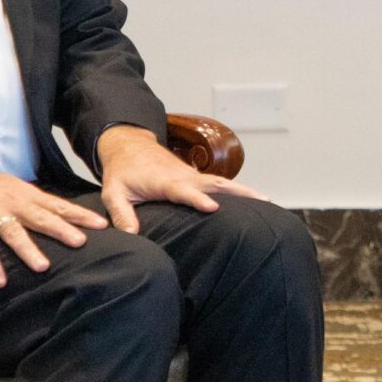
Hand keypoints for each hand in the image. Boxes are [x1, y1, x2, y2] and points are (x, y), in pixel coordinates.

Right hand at [0, 154, 107, 287]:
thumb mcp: (14, 189)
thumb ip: (35, 204)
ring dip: (28, 249)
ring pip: (13, 232)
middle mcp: (12, 203)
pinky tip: (0, 281)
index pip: (58, 205)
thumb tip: (63, 217)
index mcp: (26, 194)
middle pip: (41, 217)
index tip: (102, 225)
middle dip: (62, 229)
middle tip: (81, 242)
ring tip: (43, 266)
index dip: (79, 215)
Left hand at [95, 123, 267, 233]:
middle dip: (238, 192)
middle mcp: (183, 176)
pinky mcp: (196, 177)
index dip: (197, 199)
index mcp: (164, 181)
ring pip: (222, 182)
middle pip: (215, 183)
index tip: (213, 208)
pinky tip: (253, 200)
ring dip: (244, 190)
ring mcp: (192, 175)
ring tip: (268, 201)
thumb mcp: (113, 192)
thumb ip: (121, 214)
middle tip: (262, 200)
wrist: (129, 145)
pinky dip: (237, 190)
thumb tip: (131, 236)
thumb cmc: (122, 171)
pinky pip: (219, 184)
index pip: (183, 190)